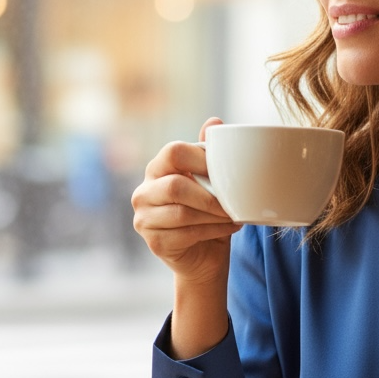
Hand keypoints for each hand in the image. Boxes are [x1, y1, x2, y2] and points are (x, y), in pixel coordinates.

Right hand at [132, 117, 240, 358]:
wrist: (204, 256)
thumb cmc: (208, 213)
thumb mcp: (211, 182)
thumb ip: (208, 154)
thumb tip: (215, 121)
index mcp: (157, 169)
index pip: (174, 152)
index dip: (202, 159)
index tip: (227, 171)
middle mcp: (144, 191)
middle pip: (175, 186)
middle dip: (210, 196)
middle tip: (234, 202)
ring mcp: (144, 218)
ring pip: (183, 213)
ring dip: (215, 216)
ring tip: (234, 216)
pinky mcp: (153, 241)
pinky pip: (186, 234)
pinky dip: (213, 231)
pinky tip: (229, 228)